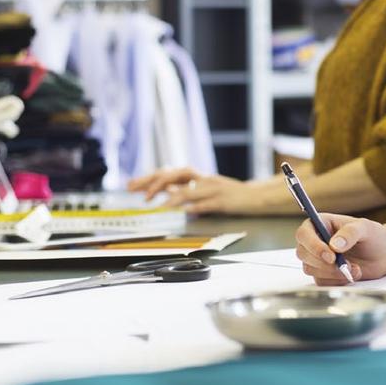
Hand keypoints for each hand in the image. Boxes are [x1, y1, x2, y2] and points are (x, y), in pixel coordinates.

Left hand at [128, 169, 257, 214]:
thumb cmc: (228, 194)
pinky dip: (196, 207)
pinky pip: (208, 203)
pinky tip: (185, 211)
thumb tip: (165, 191)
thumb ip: (186, 189)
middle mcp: (203, 179)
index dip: (149, 178)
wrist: (254, 196)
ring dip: (173, 197)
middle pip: (176, 175)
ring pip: (190, 189)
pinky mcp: (224, 201)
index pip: (168, 173)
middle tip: (141, 194)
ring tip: (159, 205)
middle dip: (156, 183)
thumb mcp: (205, 189)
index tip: (131, 186)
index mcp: (197, 176)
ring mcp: (214, 189)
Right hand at [295, 213, 385, 284]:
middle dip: (324, 263)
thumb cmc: (374, 236)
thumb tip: (334, 244)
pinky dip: (337, 281)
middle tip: (344, 265)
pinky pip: (321, 281)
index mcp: (321, 223)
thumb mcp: (365, 228)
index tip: (330, 256)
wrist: (383, 255)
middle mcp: (316, 240)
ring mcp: (318, 258)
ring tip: (354, 268)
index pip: (304, 234)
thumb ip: (350, 233)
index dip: (313, 246)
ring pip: (311, 269)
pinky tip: (352, 274)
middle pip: (303, 253)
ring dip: (333, 273)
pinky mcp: (323, 273)